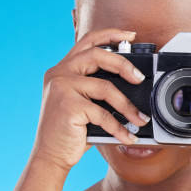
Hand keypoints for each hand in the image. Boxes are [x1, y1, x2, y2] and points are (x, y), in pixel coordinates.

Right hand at [31, 28, 149, 173]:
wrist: (50, 155)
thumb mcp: (82, 103)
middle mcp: (59, 73)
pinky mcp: (68, 106)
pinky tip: (128, 136)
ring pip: (105, 87)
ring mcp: (61, 88)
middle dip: (124, 65)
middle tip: (140, 78)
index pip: (87, 41)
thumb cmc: (70, 131)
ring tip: (140, 119)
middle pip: (98, 55)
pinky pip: (103, 114)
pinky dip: (119, 127)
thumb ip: (96, 89)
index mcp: (62, 69)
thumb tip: (132, 84)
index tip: (131, 36)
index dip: (111, 35)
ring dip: (128, 106)